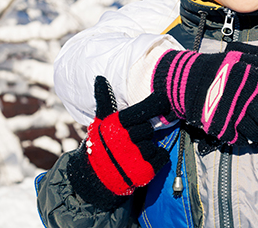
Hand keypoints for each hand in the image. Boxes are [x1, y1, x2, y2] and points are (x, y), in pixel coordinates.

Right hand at [67, 76, 168, 209]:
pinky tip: (145, 158)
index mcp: (116, 125)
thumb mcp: (100, 123)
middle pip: (149, 128)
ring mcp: (135, 157)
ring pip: (154, 143)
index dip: (155, 104)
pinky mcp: (144, 172)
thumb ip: (105, 100)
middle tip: (135, 137)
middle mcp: (126, 140)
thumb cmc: (100, 145)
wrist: (93, 179)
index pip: (142, 110)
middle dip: (144, 131)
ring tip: (135, 150)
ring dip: (149, 145)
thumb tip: (100, 78)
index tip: (163, 100)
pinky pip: (162, 156)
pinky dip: (158, 156)